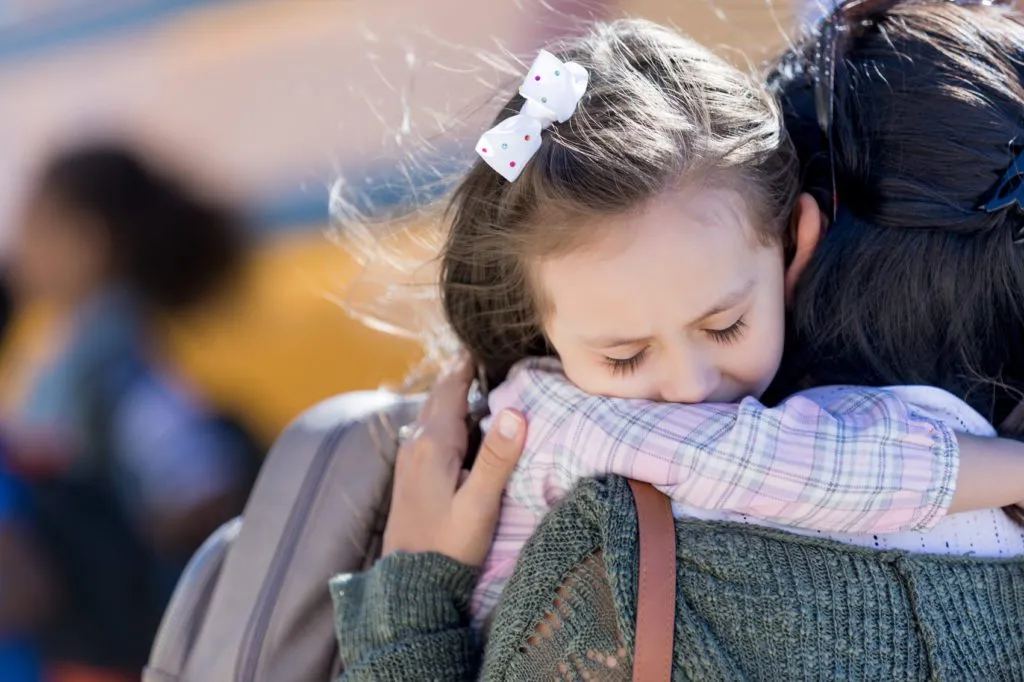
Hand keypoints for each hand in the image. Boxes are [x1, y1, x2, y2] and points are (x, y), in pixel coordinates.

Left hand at [382, 358, 525, 566]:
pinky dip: (444, 419)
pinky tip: (457, 428)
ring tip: (473, 382)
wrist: (409, 586)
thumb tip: (516, 412)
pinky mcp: (410, 478)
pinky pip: (427, 433)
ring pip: (430, 416)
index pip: (451, 390)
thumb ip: (497, 459)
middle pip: (438, 398)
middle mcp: (415, 445)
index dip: (466, 364)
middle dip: (458, 375)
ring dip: (450, 397)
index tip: (480, 340)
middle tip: (481, 356)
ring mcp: (409, 461)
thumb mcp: (479, 504)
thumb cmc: (449, 546)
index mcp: (433, 445)